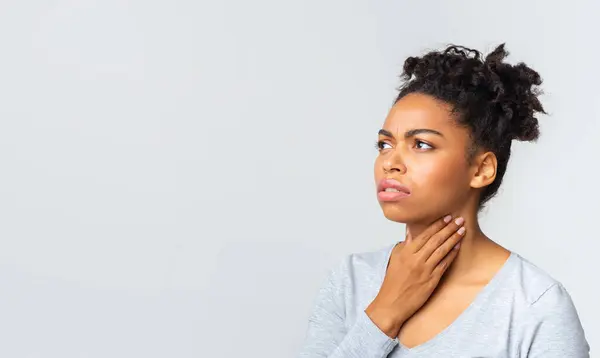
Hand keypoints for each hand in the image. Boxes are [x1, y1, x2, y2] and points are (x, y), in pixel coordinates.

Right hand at [364, 214, 465, 337]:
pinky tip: (458, 247)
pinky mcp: (432, 280)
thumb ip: (405, 245)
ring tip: (462, 230)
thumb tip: (411, 232)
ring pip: (442, 250)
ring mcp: (425, 270)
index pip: (425, 235)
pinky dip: (452, 255)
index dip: (437, 225)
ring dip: (453, 239)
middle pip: (436, 240)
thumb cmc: (392, 282)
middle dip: (449, 228)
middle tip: (459, 220)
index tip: (446, 217)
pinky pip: (444, 264)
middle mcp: (416, 259)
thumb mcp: (395, 259)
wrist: (392, 303)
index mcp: (406, 252)